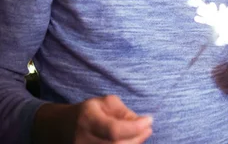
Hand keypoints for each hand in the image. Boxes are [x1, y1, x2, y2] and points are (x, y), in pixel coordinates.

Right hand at [34, 95, 152, 143]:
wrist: (62, 127)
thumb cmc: (89, 112)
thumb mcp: (105, 103)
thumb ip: (124, 112)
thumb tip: (142, 122)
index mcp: (88, 118)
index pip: (114, 129)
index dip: (135, 128)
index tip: (149, 120)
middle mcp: (83, 138)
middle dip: (138, 137)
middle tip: (148, 128)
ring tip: (142, 134)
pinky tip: (132, 141)